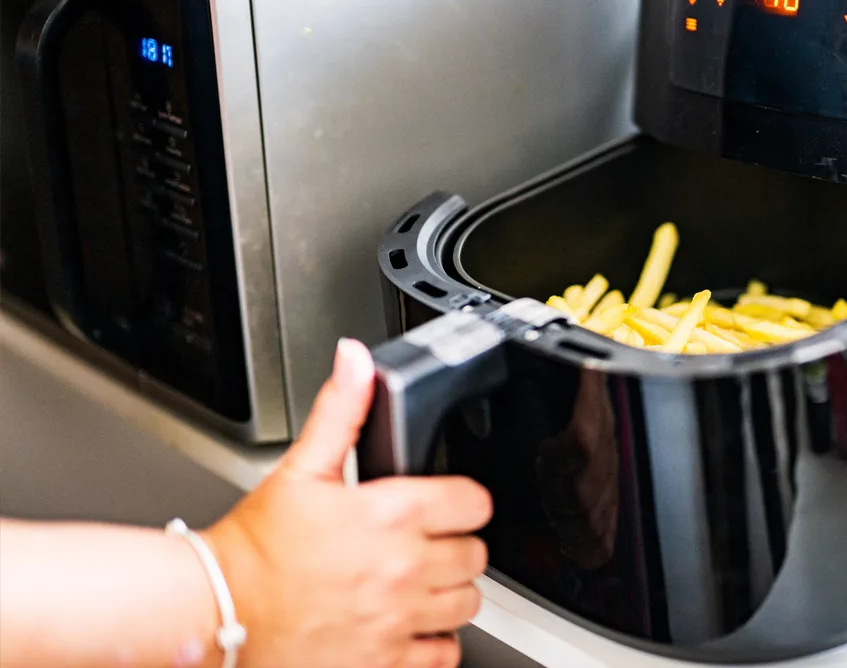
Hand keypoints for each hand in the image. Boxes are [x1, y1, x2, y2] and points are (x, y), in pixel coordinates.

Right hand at [204, 339, 492, 667]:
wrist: (218, 612)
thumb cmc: (255, 547)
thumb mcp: (301, 468)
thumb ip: (340, 411)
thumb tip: (357, 360)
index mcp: (391, 514)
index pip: (475, 502)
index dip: (462, 501)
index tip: (446, 506)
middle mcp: (403, 568)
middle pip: (476, 554)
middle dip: (455, 546)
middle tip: (425, 545)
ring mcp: (397, 618)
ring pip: (468, 603)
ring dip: (450, 592)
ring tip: (418, 584)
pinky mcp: (385, 661)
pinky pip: (444, 653)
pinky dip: (435, 642)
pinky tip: (410, 624)